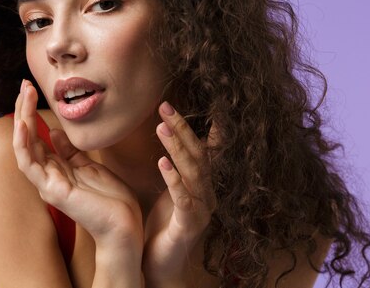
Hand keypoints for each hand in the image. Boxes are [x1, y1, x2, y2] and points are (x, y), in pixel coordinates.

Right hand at [12, 80, 143, 249]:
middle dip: (25, 110)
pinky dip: (23, 144)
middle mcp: (47, 176)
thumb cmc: (112, 201)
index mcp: (57, 169)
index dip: (32, 112)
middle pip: (27, 138)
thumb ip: (70, 152)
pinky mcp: (52, 191)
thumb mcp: (90, 166)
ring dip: (22, 119)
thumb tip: (55, 133)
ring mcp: (47, 184)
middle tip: (24, 84)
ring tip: (24, 95)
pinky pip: (30, 165)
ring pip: (24, 148)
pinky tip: (23, 124)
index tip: (32, 89)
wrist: (125, 227)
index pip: (36, 136)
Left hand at [143, 102, 218, 286]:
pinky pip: (183, 198)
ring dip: (177, 147)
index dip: (209, 126)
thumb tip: (171, 138)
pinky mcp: (189, 225)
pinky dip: (174, 179)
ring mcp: (201, 210)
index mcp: (202, 185)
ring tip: (161, 126)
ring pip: (193, 172)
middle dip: (183, 128)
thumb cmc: (162, 227)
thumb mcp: (169, 191)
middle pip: (199, 155)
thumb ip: (175, 166)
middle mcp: (208, 195)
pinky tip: (162, 162)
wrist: (159, 266)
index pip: (208, 150)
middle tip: (165, 106)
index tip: (209, 101)